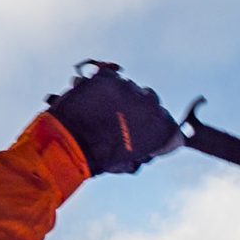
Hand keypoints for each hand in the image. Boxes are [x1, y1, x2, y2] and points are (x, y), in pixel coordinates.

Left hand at [46, 61, 181, 175]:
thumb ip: (144, 153)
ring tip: (103, 110)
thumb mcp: (130, 162)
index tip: (144, 133)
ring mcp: (128, 87)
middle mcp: (150, 103)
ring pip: (129, 87)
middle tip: (122, 118)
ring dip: (121, 96)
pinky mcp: (108, 76)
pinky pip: (110, 76)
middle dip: (139, 108)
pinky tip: (94, 99)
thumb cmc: (102, 157)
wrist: (72, 142)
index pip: (167, 122)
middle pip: (150, 99)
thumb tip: (147, 151)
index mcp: (162, 126)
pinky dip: (104, 85)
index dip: (154, 127)